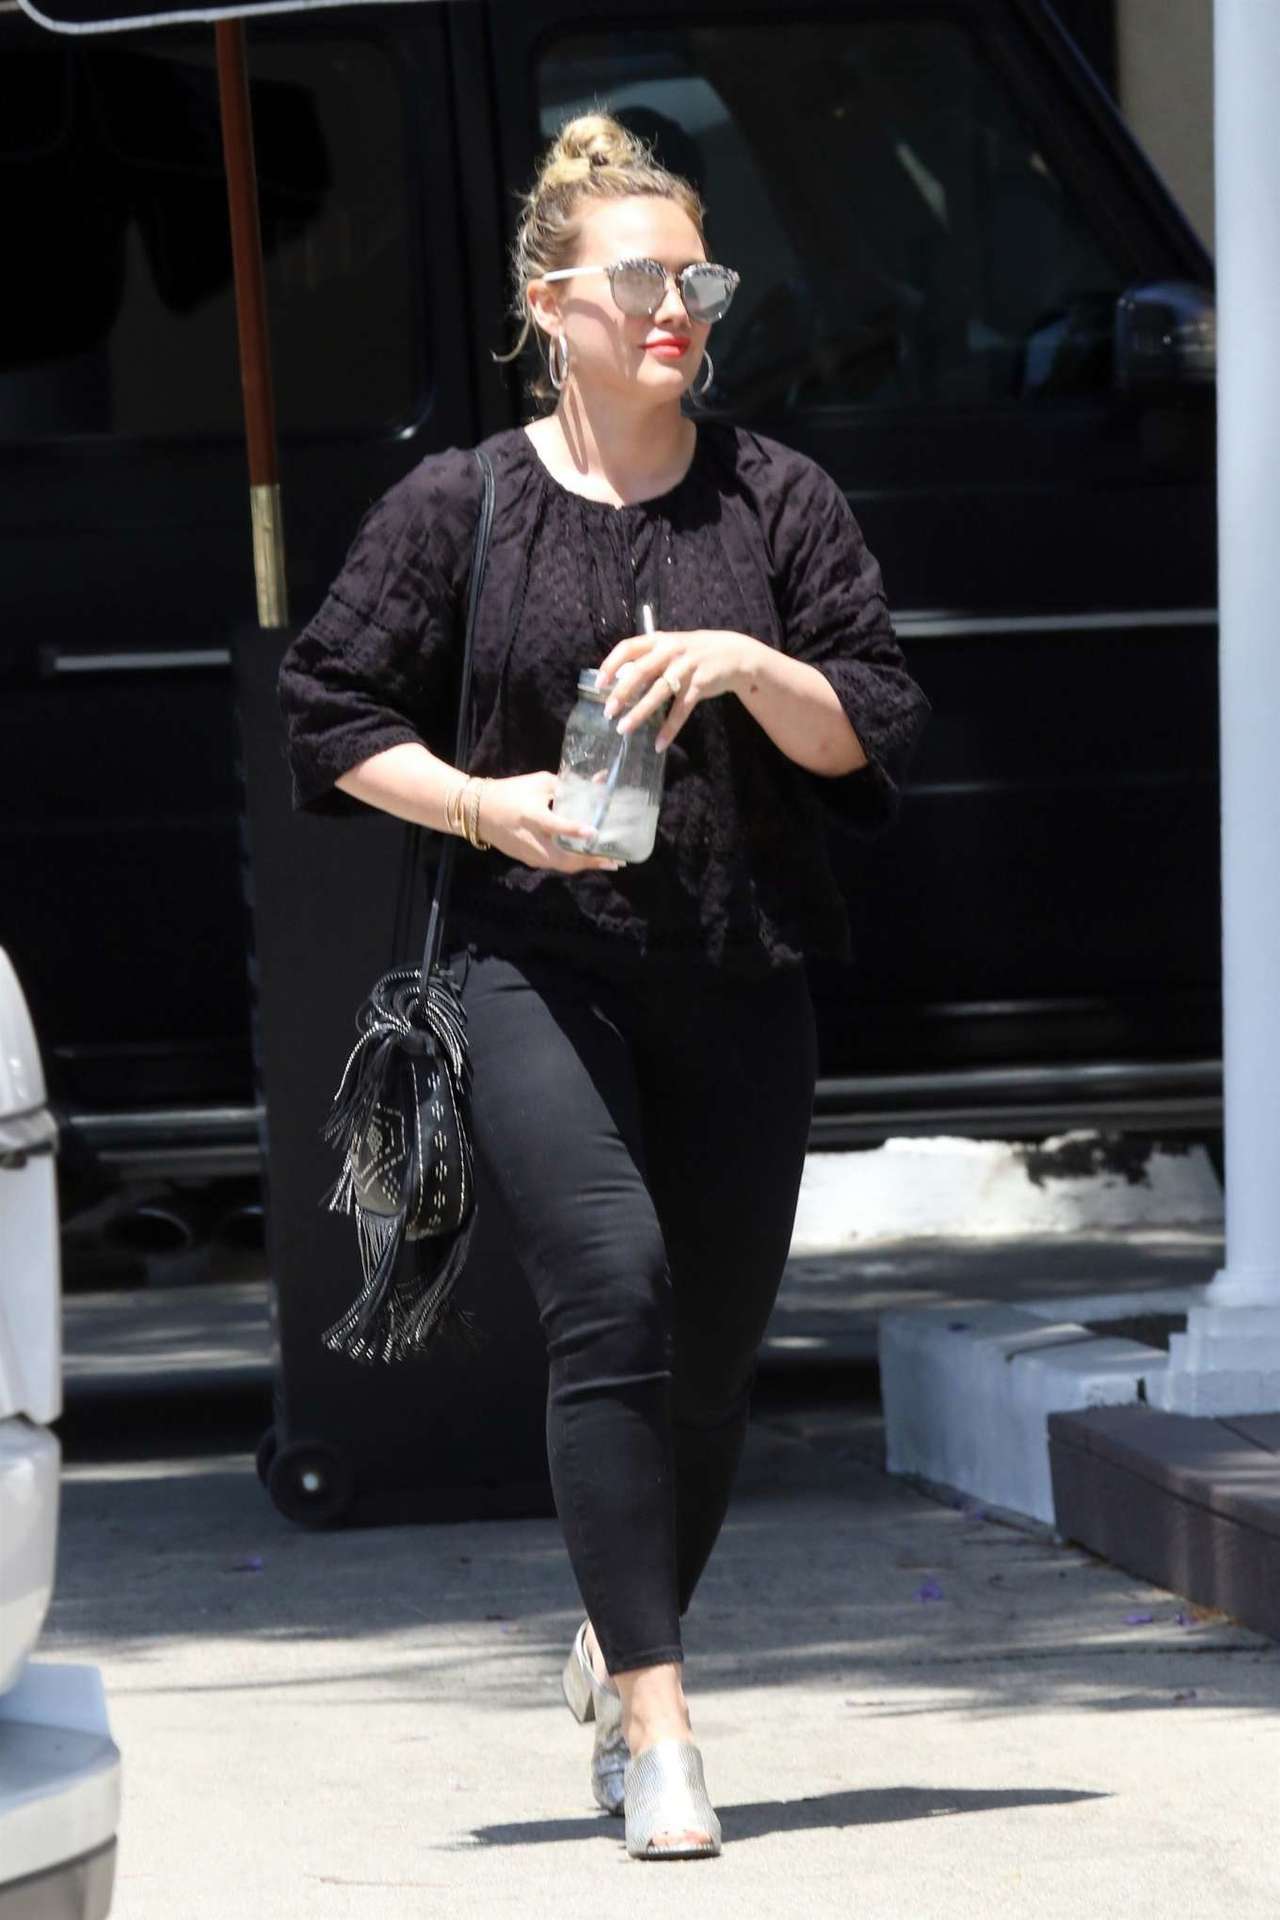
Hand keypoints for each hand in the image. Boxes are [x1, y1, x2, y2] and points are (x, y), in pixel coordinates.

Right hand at [476, 772, 622, 872]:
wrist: (479, 812)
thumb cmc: (511, 792)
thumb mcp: (539, 782)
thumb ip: (568, 785)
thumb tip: (598, 783)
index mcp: (531, 815)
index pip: (554, 825)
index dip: (574, 830)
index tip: (594, 832)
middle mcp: (531, 839)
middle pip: (563, 858)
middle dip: (591, 861)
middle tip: (615, 860)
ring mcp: (529, 853)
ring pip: (562, 865)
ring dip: (585, 865)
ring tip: (608, 862)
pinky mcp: (528, 860)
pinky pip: (555, 864)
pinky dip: (572, 863)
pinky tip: (588, 858)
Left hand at [596, 629, 763, 751]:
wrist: (734, 654)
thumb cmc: (696, 653)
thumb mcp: (672, 647)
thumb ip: (649, 660)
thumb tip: (620, 681)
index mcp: (659, 640)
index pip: (628, 647)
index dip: (611, 664)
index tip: (600, 683)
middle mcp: (670, 651)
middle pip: (640, 672)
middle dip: (621, 693)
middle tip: (608, 712)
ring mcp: (686, 667)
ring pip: (658, 692)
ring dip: (640, 713)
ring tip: (624, 729)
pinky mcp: (700, 685)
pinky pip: (681, 710)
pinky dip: (670, 728)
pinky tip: (659, 743)